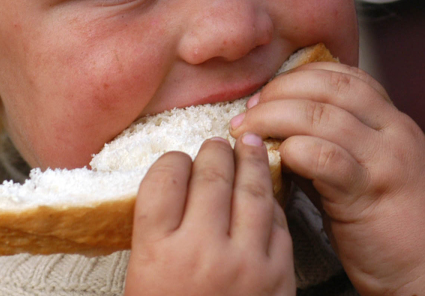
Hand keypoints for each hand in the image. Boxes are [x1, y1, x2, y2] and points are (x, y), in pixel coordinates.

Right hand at [124, 136, 294, 295]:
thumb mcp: (144, 279)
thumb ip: (156, 233)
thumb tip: (174, 186)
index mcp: (157, 252)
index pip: (164, 178)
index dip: (172, 161)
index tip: (177, 162)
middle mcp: (201, 251)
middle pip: (209, 175)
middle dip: (213, 152)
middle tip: (215, 145)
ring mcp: (246, 263)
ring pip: (250, 189)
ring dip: (248, 160)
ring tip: (246, 146)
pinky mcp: (280, 276)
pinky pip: (278, 221)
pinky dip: (271, 201)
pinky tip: (265, 192)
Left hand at [230, 62, 424, 295]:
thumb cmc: (388, 222)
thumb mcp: (364, 169)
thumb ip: (326, 143)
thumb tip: (270, 128)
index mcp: (393, 121)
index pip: (344, 75)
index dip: (298, 77)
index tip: (267, 94)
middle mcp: (394, 132)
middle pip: (329, 87)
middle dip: (279, 92)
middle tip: (248, 112)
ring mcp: (386, 160)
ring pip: (320, 116)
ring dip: (272, 118)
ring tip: (245, 132)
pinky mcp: (370, 192)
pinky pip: (325, 157)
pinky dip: (292, 150)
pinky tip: (273, 158)